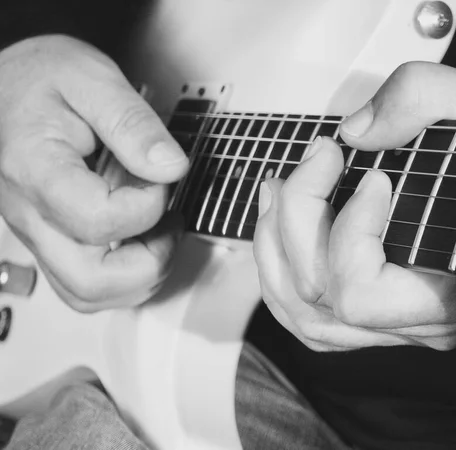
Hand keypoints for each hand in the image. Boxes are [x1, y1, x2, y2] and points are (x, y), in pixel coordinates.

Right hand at [0, 35, 188, 311]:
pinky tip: (142, 241)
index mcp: (38, 170)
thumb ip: (134, 124)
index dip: (146, 205)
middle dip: (149, 262)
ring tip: (160, 232)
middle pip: (89, 282)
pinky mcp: (52, 238)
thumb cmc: (43, 79)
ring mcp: (39, 232)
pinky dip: (123, 276)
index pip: (98, 221)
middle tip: (170, 222)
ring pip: (87, 294)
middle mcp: (31, 213)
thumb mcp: (92, 80)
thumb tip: (171, 168)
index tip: (160, 175)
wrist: (8, 86)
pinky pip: (83, 283)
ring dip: (139, 276)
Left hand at [253, 61, 455, 350]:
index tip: (376, 175)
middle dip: (299, 218)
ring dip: (274, 245)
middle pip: (320, 296)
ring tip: (279, 187)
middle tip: (318, 157)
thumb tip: (353, 134)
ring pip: (300, 313)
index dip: (349, 232)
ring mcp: (394, 327)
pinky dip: (278, 270)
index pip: (362, 294)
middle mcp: (421, 323)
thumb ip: (419, 98)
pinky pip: (304, 316)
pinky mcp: (375, 318)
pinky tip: (278, 225)